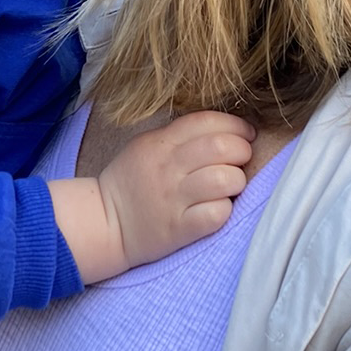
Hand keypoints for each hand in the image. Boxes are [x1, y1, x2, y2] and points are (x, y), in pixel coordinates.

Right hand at [100, 111, 253, 265]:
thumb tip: (223, 129)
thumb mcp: (145, 145)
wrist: (104, 222)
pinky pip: (217, 214)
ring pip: (225, 180)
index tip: (246, 134)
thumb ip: (179, 134)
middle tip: (241, 160)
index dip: (236, 125)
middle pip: (222, 147)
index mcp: (160, 142)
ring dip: (237, 181)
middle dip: (242, 150)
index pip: (207, 121)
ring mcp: (174, 199)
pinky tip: (218, 208)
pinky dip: (225, 210)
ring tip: (230, 186)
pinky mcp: (178, 229)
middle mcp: (168, 168)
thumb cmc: (130, 181)